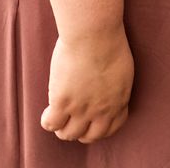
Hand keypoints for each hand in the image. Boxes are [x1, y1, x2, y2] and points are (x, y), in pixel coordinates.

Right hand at [40, 28, 133, 142]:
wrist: (94, 32)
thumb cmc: (108, 39)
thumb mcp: (121, 68)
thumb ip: (115, 85)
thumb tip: (105, 90)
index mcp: (119, 99)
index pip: (112, 127)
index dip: (100, 127)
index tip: (93, 121)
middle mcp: (101, 109)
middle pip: (89, 136)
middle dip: (81, 131)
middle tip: (73, 121)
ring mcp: (81, 108)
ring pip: (68, 134)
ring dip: (63, 128)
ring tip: (59, 116)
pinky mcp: (62, 102)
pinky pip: (51, 124)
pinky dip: (47, 121)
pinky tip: (48, 111)